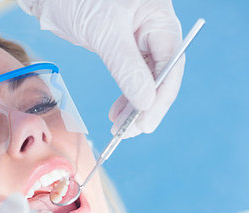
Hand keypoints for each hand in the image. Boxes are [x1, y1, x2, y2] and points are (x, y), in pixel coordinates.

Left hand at [17, 0, 184, 137]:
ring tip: (120, 127)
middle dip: (147, 105)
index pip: (170, 64)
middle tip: (130, 131)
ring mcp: (138, 41)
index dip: (161, 96)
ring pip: (145, 80)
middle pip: (161, 75)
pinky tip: (116, 112)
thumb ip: (127, 67)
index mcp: (159, 19)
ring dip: (134, 106)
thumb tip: (146, 102)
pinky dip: (125, 97)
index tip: (145, 122)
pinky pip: (130, 78)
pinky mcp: (121, 49)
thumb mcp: (104, 32)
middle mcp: (154, 30)